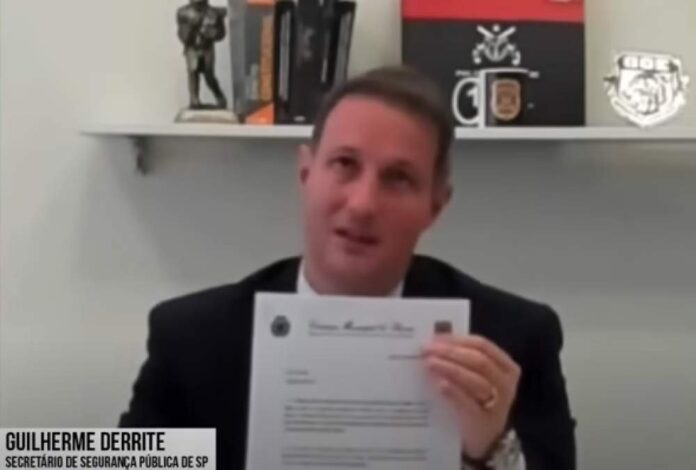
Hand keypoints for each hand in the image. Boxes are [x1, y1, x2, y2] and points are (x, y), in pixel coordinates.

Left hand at [422, 335, 520, 459]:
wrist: (483, 440)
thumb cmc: (476, 401)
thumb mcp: (477, 379)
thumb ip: (463, 361)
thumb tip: (435, 342)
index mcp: (506, 367)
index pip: (482, 345)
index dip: (458, 339)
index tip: (435, 337)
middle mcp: (506, 384)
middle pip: (478, 361)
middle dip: (451, 352)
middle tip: (427, 349)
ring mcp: (498, 405)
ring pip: (475, 380)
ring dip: (450, 368)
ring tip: (430, 363)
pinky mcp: (484, 423)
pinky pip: (468, 404)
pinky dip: (454, 392)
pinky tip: (440, 384)